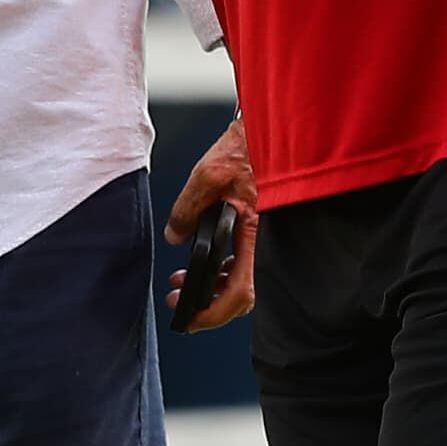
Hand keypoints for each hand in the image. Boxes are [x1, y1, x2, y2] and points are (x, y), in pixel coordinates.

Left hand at [163, 120, 258, 331]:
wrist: (271, 128)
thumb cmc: (248, 147)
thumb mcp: (208, 174)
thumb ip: (187, 209)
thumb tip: (175, 235)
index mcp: (254, 233)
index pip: (238, 292)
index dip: (213, 313)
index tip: (188, 317)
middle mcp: (262, 241)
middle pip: (239, 295)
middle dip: (205, 303)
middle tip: (177, 300)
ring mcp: (261, 237)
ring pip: (239, 280)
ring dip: (210, 285)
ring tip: (181, 279)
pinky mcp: (257, 229)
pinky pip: (241, 262)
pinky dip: (219, 268)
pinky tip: (201, 260)